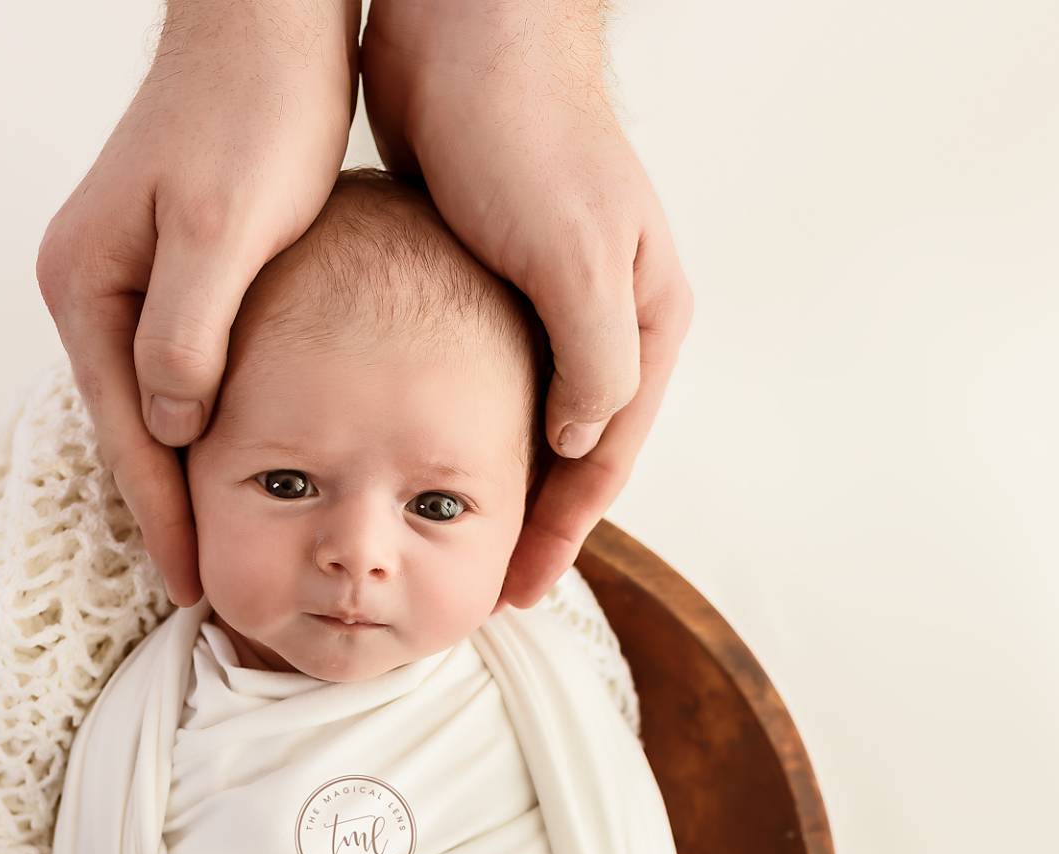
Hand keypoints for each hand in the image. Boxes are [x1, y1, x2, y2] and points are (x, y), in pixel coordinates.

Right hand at [36, 0, 361, 608]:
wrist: (270, 25)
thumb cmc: (252, 113)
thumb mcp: (221, 228)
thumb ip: (189, 333)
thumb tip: (169, 426)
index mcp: (88, 286)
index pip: (128, 434)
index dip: (166, 518)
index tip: (197, 589)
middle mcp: (91, 287)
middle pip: (131, 429)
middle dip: (170, 512)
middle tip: (209, 593)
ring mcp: (124, 277)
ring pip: (155, 405)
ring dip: (188, 476)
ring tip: (220, 547)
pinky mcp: (165, 266)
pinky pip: (178, 369)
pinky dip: (206, 424)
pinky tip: (236, 460)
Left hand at [361, 0, 695, 609]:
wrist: (467, 28)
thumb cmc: (527, 133)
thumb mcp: (572, 255)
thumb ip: (590, 359)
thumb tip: (578, 450)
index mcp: (644, 318)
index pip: (604, 457)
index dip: (561, 533)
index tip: (517, 592)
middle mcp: (604, 315)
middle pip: (567, 450)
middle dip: (529, 522)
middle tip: (482, 588)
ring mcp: (545, 296)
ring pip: (520, 418)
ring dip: (488, 477)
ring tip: (446, 535)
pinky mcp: (487, 274)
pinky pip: (477, 375)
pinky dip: (454, 423)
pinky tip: (414, 455)